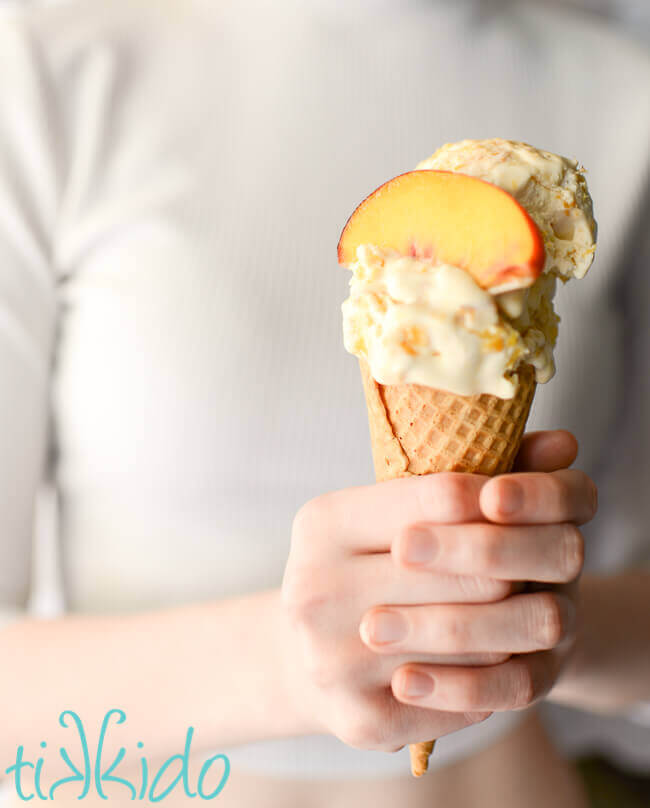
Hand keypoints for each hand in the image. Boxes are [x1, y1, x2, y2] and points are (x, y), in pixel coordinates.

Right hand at [281, 430, 596, 752]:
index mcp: (323, 524)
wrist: (305, 652)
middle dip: (513, 568)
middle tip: (522, 568)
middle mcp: (315, 590)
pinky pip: (465, 699)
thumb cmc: (363, 564)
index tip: (517, 508)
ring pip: (480, 640)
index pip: (443, 498)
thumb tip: (566, 442)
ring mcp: (332, 660)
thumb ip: (477, 469)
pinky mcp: (359, 720)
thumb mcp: (395, 508)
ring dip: (511, 624)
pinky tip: (488, 660)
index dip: (499, 499)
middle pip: (473, 574)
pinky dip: (490, 678)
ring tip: (513, 611)